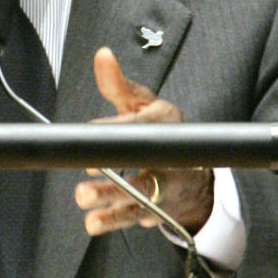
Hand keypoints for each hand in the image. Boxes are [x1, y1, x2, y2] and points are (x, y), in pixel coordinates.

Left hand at [74, 47, 212, 235]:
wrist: (194, 170)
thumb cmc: (159, 130)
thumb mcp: (142, 104)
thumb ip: (119, 85)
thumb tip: (102, 55)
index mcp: (166, 123)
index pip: (143, 125)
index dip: (117, 128)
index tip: (90, 130)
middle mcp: (171, 155)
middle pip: (146, 169)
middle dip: (115, 180)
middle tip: (84, 185)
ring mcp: (168, 185)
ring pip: (142, 199)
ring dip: (113, 205)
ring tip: (87, 206)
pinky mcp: (161, 208)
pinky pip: (139, 217)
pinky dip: (117, 220)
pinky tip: (95, 222)